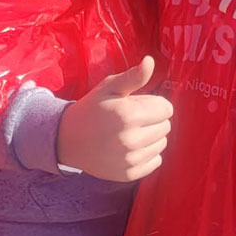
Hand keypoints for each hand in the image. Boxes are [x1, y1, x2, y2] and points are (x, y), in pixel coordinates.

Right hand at [57, 56, 172, 181]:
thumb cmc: (93, 109)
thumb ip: (133, 76)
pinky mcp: (129, 174)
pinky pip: (156, 161)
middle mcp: (130, 139)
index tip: (137, 105)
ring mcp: (130, 159)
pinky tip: (130, 148)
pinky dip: (147, 154)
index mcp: (128, 114)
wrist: (69, 140)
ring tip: (130, 133)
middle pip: (166, 126)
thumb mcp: (109, 87)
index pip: (166, 108)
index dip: (154, 104)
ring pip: (162, 144)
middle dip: (153, 120)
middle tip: (132, 119)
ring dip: (151, 137)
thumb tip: (150, 61)